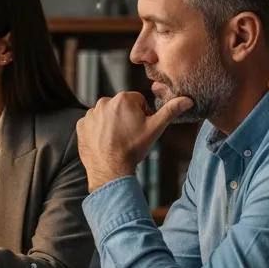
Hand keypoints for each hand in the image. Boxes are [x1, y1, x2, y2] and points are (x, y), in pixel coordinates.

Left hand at [76, 91, 192, 191]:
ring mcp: (90, 114)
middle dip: (126, 118)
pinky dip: (98, 131)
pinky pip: (92, 124)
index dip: (143, 115)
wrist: (110, 169)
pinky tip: (105, 142)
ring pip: (106, 115)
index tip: (141, 128)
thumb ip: (170, 111)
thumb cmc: (133, 148)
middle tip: (129, 135)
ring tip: (117, 140)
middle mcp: (103, 102)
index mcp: (123, 98)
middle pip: (121, 107)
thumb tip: (187, 100)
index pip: (138, 101)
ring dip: (112, 123)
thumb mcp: (155, 129)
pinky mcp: (81, 125)